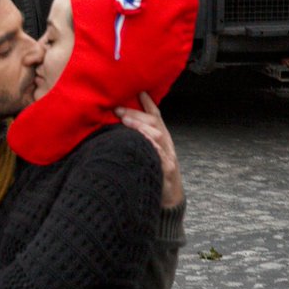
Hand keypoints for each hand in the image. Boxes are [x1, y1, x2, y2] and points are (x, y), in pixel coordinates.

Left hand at [116, 93, 183, 208]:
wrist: (170, 197)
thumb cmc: (155, 172)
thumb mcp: (148, 151)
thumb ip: (139, 138)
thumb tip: (120, 124)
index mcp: (161, 137)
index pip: (155, 116)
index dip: (147, 103)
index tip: (138, 90)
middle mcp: (166, 144)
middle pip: (153, 123)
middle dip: (136, 114)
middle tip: (118, 109)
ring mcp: (168, 156)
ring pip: (157, 135)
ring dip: (141, 127)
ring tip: (126, 121)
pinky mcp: (167, 170)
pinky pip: (160, 156)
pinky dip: (152, 148)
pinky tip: (143, 141)